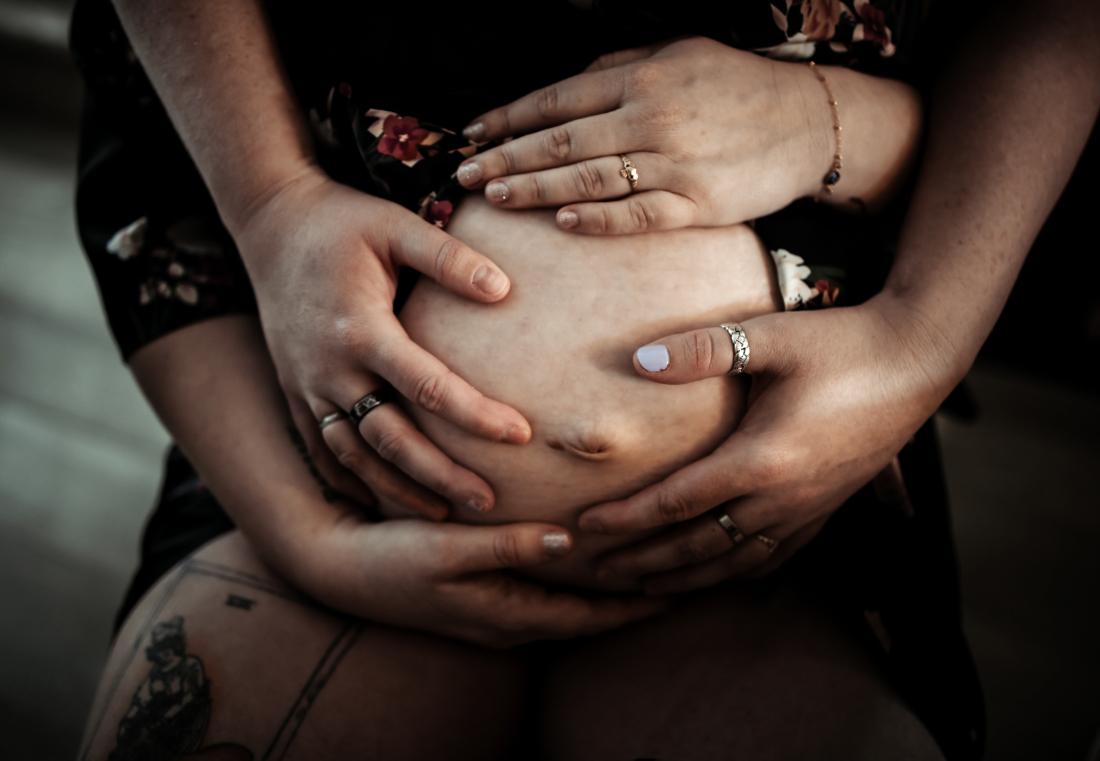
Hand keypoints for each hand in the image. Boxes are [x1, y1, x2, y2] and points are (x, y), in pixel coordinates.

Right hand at [235, 166, 530, 519]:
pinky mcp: (293, 391)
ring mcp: (305, 385)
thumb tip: (504, 290)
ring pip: (354, 455)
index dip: (474, 414)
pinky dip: (350, 481)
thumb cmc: (341, 221)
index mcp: (360, 328)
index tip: (520, 434)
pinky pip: (321, 449)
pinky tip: (381, 504)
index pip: (426, 385)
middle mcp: (328, 368)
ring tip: (445, 518)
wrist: (269, 224)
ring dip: (399, 490)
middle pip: (390, 438)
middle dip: (440, 476)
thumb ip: (449, 258)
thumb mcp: (395, 225)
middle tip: (489, 504)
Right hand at [295, 513, 667, 647]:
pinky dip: (568, 585)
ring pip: (562, 608)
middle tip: (671, 580)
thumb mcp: (447, 549)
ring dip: (599, 595)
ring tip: (636, 572)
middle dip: (625, 604)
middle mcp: (504, 622)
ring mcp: (490, 612)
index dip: (630, 607)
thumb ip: (507, 546)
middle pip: (580, 618)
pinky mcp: (478, 597)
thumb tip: (566, 540)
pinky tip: (575, 561)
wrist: (338, 569)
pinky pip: (540, 597)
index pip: (584, 618)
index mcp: (504, 614)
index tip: (674, 591)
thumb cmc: (391, 560)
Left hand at [456, 37, 920, 232]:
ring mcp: (674, 163)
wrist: (811, 121)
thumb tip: (566, 86)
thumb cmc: (738, 86)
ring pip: (589, 179)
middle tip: (464, 176)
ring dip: (536, 190)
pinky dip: (599, 221)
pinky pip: (638, 216)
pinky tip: (563, 224)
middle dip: (506, 159)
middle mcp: (650, 118)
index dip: (509, 119)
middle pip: (561, 142)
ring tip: (494, 198)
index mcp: (642, 79)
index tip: (471, 135)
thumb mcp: (680, 54)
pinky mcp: (697, 205)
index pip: (557, 100)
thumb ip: (621, 68)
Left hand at [580, 298, 957, 593]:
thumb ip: (704, 349)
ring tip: (645, 587)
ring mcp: (808, 509)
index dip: (628, 517)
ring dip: (687, 576)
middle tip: (599, 571)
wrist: (919, 360)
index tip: (586, 524)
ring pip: (736, 561)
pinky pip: (775, 558)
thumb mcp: (772, 337)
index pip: (677, 502)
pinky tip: (721, 576)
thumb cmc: (844, 344)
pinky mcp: (827, 506)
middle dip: (645, 560)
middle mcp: (783, 498)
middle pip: (699, 545)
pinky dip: (738, 573)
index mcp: (761, 460)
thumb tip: (638, 358)